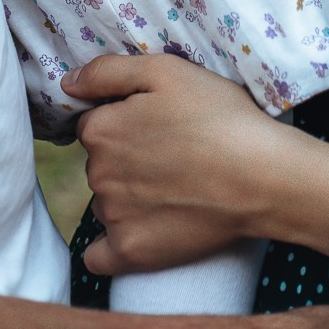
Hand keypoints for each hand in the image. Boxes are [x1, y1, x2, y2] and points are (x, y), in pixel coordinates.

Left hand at [63, 53, 328, 273]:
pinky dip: (110, 246)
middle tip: (171, 154)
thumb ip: (107, 72)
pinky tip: (135, 233)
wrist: (262, 177)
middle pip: (99, 163)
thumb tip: (67, 84)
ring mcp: (113, 217)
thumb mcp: (165, 71)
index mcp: (101, 129)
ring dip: (125, 197)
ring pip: (105, 202)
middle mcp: (98, 174)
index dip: (124, 120)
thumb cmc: (218, 116)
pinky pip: (98, 257)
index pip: (94, 123)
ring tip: (173, 189)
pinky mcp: (131, 253)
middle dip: (124, 157)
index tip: (157, 125)